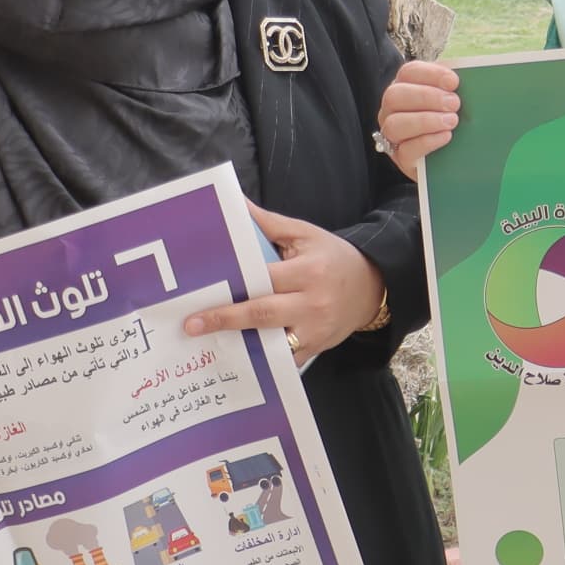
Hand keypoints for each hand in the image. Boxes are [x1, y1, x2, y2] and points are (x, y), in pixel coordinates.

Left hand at [184, 205, 386, 362]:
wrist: (373, 286)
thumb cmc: (332, 257)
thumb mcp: (304, 234)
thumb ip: (267, 223)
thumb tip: (234, 204)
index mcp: (308, 271)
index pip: (263, 278)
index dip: (232, 285)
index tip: (202, 291)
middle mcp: (312, 304)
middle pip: (262, 314)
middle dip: (225, 319)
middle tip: (192, 325)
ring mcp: (314, 331)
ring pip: (271, 342)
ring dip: (239, 344)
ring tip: (207, 345)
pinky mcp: (315, 349)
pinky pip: (283, 359)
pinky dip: (261, 360)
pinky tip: (236, 359)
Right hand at [379, 60, 461, 178]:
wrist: (451, 156)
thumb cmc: (449, 118)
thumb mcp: (451, 98)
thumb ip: (452, 87)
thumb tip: (465, 76)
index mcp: (405, 87)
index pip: (408, 72)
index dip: (431, 74)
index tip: (454, 82)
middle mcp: (392, 109)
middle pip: (394, 96)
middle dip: (426, 97)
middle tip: (454, 104)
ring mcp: (393, 135)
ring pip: (394, 124)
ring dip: (425, 120)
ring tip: (452, 121)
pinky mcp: (401, 158)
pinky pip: (406, 150)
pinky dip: (427, 141)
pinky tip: (446, 136)